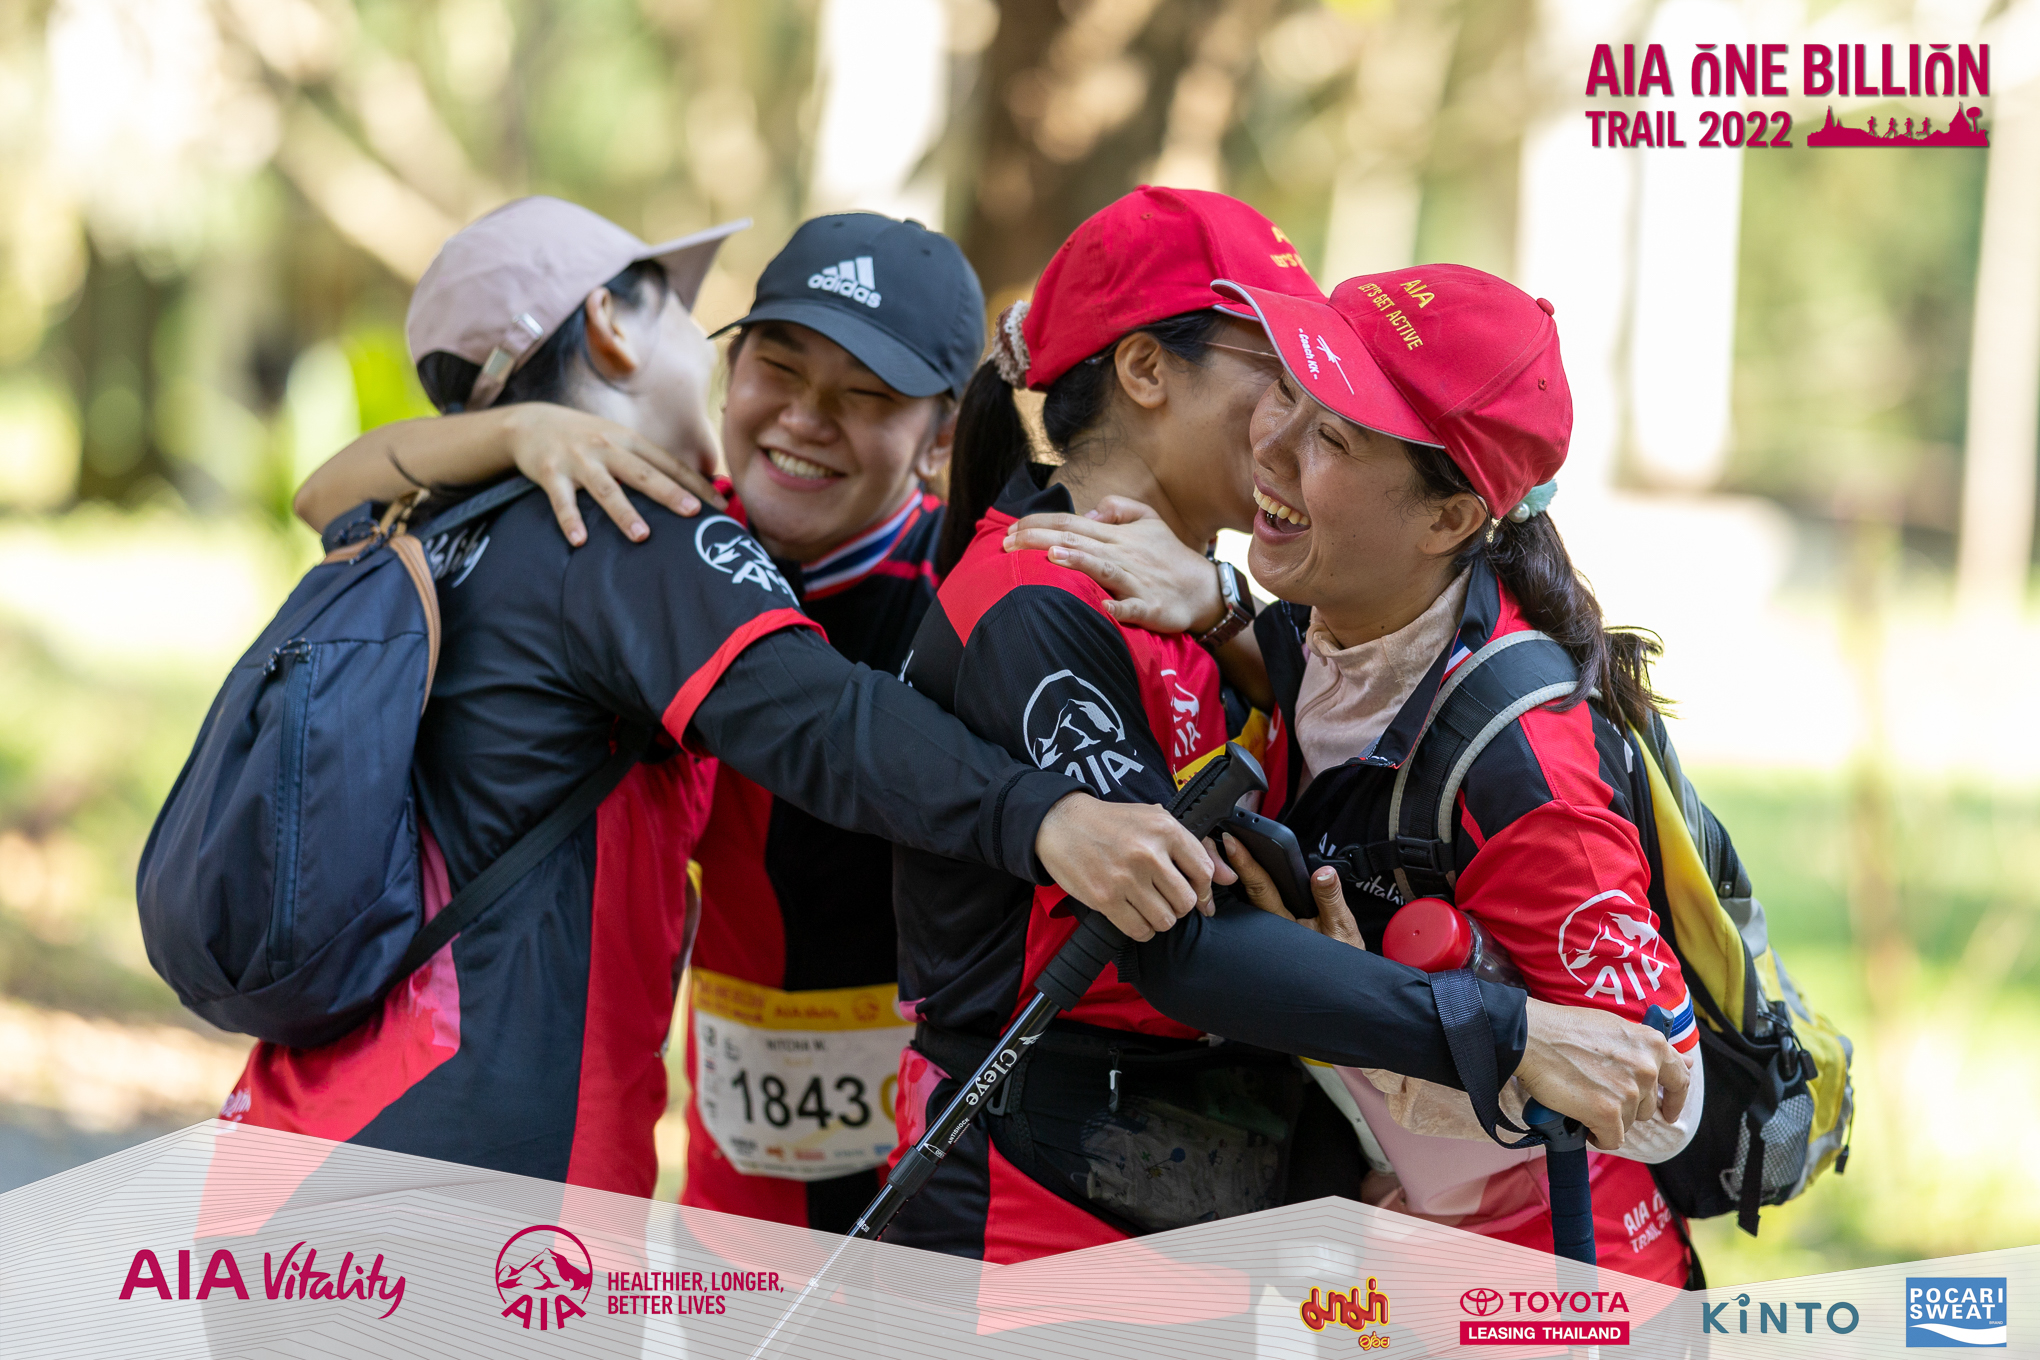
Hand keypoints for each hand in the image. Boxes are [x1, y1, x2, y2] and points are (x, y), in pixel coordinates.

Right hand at [500, 403, 725, 545]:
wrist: (532, 423)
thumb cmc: (585, 438)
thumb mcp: (618, 440)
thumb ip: (647, 461)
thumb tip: (689, 489)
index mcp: (629, 440)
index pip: (668, 463)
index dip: (695, 483)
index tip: (720, 505)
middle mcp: (607, 448)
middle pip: (642, 473)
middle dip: (668, 493)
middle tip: (692, 513)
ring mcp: (579, 460)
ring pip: (606, 489)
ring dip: (624, 513)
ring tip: (642, 536)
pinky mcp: (551, 473)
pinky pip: (562, 500)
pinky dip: (570, 520)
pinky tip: (580, 540)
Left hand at [1003, 497, 1225, 633]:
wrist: (1204, 590)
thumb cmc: (1169, 556)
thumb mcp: (1149, 521)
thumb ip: (1119, 508)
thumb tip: (1089, 511)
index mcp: (1117, 536)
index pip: (1072, 523)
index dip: (1040, 523)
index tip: (1010, 528)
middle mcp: (1123, 554)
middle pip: (1078, 541)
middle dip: (1041, 539)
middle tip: (1007, 544)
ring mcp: (1137, 581)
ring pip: (1103, 568)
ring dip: (1078, 561)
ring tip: (1051, 556)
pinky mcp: (1151, 607)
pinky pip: (1133, 607)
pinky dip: (1118, 608)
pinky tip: (1101, 608)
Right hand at [1034, 794, 1235, 940]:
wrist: (1060, 823)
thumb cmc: (1110, 822)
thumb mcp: (1155, 820)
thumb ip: (1194, 847)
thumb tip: (1229, 877)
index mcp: (1164, 829)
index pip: (1202, 871)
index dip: (1203, 890)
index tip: (1197, 896)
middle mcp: (1148, 853)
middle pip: (1186, 901)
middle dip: (1180, 906)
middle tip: (1166, 900)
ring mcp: (1126, 877)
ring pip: (1166, 919)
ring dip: (1161, 919)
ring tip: (1148, 906)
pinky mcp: (1105, 898)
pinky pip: (1140, 930)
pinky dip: (1142, 929)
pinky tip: (1134, 915)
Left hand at [1222, 835, 1365, 948]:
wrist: (1340, 987)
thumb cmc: (1340, 962)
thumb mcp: (1342, 929)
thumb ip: (1330, 899)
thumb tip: (1322, 873)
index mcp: (1283, 923)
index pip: (1261, 887)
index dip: (1245, 864)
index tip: (1233, 842)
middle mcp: (1268, 926)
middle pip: (1243, 890)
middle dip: (1229, 864)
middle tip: (1216, 837)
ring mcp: (1266, 931)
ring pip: (1245, 900)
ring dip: (1233, 875)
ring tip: (1218, 848)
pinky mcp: (1270, 933)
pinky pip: (1252, 909)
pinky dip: (1244, 890)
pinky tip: (1233, 873)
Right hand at [1515, 999, 1690, 1150]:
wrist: (1531, 1036)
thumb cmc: (1566, 1029)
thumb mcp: (1616, 1028)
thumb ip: (1647, 1049)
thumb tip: (1686, 1063)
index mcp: (1652, 1044)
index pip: (1680, 1079)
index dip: (1674, 1099)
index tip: (1668, 1111)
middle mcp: (1647, 1068)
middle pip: (1646, 1107)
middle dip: (1625, 1105)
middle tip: (1597, 1092)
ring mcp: (1629, 1092)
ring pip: (1627, 1123)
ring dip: (1607, 1118)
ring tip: (1583, 1099)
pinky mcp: (1608, 1113)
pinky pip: (1611, 1139)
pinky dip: (1597, 1135)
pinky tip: (1581, 1120)